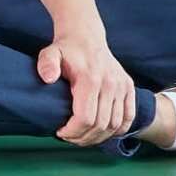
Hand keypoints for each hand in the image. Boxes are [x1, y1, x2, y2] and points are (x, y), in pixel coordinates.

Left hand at [38, 26, 138, 144]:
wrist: (86, 37)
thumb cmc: (65, 49)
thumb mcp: (50, 53)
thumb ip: (46, 64)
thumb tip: (47, 78)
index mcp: (90, 79)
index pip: (85, 118)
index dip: (72, 132)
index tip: (60, 132)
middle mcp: (110, 84)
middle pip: (100, 125)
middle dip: (82, 137)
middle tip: (68, 138)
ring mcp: (122, 86)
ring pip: (115, 125)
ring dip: (98, 137)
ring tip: (82, 137)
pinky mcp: (129, 87)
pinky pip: (128, 117)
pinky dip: (117, 130)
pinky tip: (102, 132)